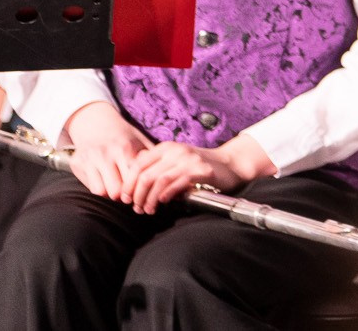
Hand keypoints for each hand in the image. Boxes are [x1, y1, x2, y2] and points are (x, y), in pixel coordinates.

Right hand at [61, 101, 151, 200]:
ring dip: (112, 194)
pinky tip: (107, 184)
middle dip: (126, 196)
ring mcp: (90, 159)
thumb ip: (153, 156)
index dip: (141, 188)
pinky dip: (100, 190)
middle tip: (132, 195)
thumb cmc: (124, 136)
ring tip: (120, 190)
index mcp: (125, 148)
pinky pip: (91, 187)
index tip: (145, 190)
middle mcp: (106, 154)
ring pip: (102, 192)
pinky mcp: (78, 164)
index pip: (134, 178)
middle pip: (117, 190)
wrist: (96, 123)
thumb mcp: (140, 140)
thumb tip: (168, 173)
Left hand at [120, 135, 272, 213]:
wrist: (230, 164)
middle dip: (137, 195)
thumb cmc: (199, 167)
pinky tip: (163, 202)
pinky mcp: (200, 171)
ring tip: (149, 210)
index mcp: (166, 147)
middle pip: (145, 174)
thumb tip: (132, 181)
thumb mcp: (175, 161)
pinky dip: (166, 195)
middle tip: (137, 208)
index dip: (128, 183)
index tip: (126, 198)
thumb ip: (156, 167)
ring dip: (150, 199)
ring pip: (159, 181)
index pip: (137, 164)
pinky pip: (176, 183)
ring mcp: (188, 160)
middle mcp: (176, 151)